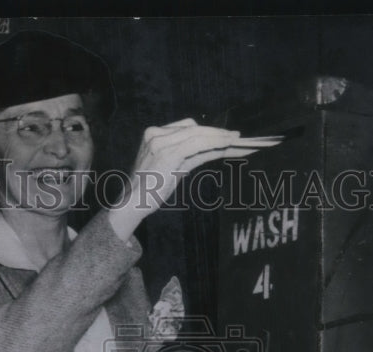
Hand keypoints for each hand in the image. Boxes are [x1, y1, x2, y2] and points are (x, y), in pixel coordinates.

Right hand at [107, 119, 277, 241]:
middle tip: (241, 137)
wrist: (132, 204)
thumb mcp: (172, 168)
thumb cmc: (151, 190)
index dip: (210, 130)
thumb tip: (215, 148)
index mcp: (154, 134)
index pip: (188, 127)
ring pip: (197, 134)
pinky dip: (213, 144)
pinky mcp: (166, 154)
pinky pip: (195, 145)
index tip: (229, 135)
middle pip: (194, 128)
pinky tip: (226, 146)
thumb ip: (189, 156)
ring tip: (239, 141)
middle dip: (219, 132)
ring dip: (220, 137)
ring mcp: (160, 142)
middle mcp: (156, 134)